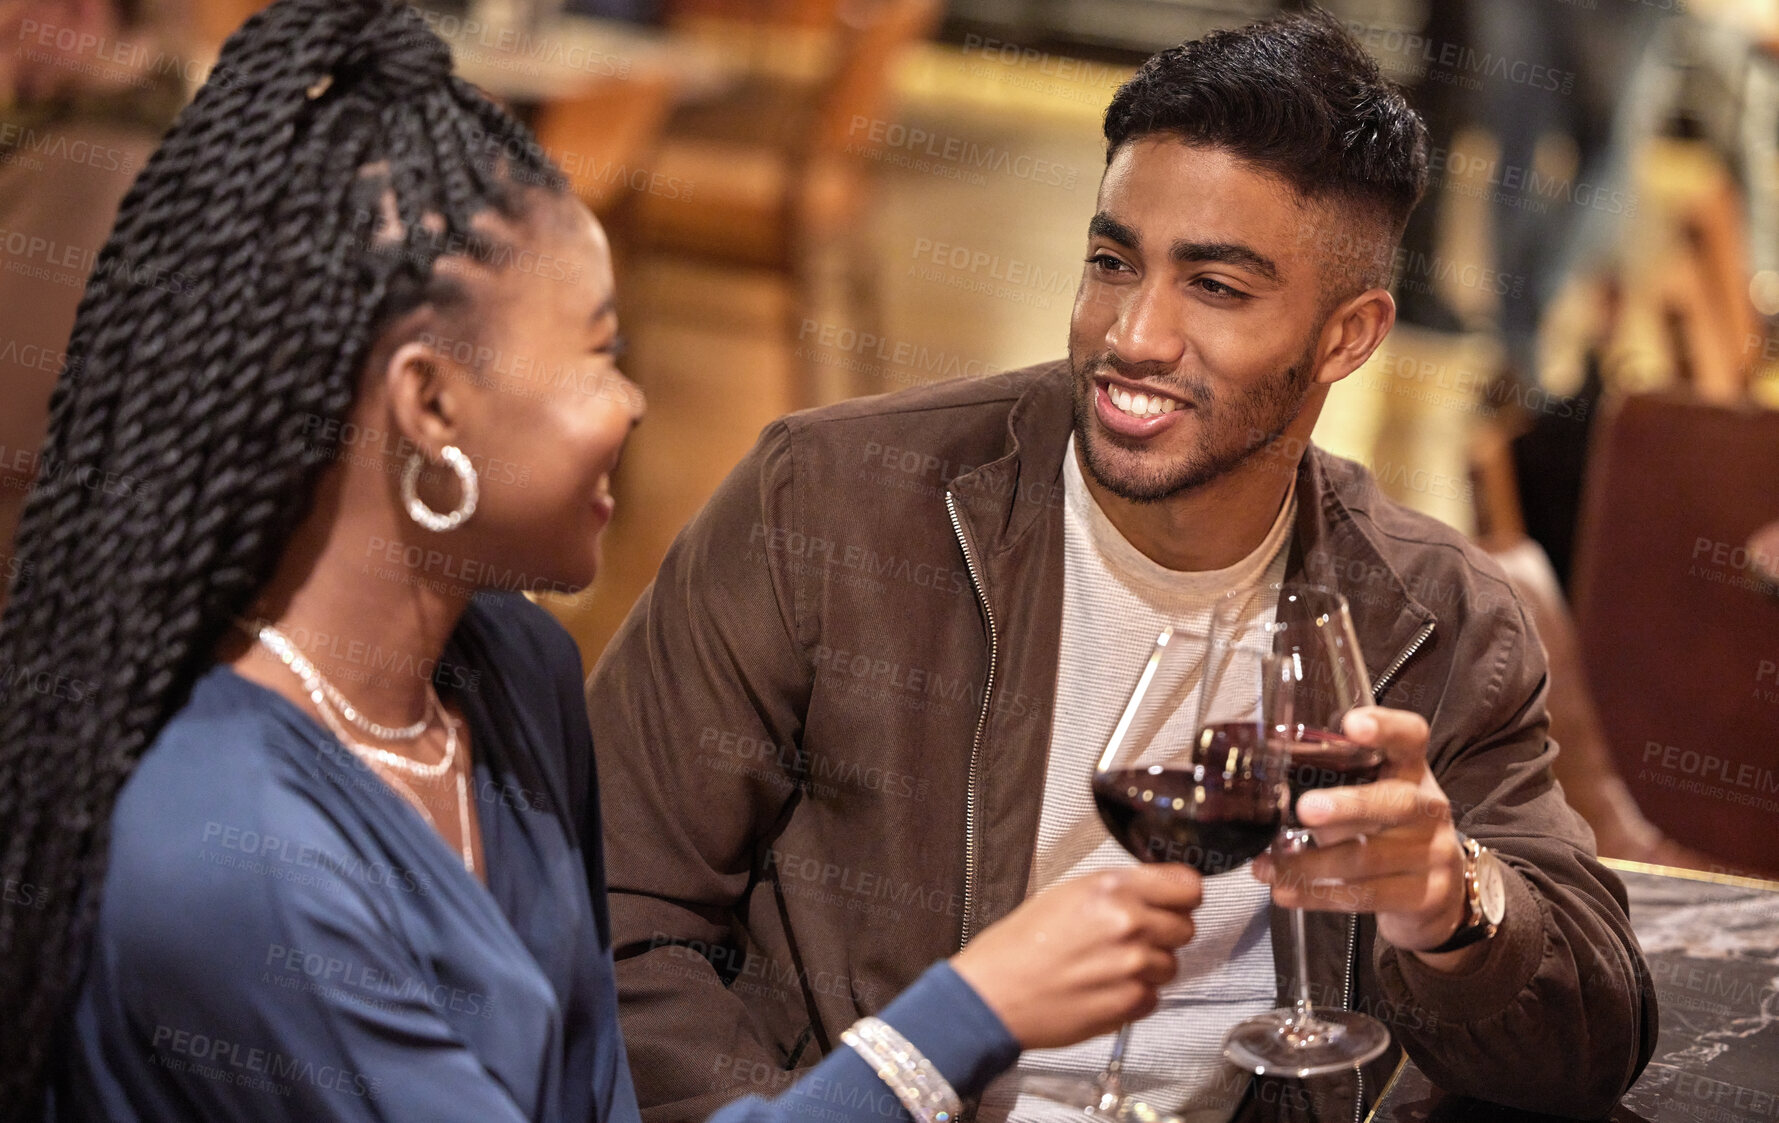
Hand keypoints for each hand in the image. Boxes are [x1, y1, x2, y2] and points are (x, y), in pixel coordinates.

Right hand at [950, 865, 1201, 1048]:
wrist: (994, 994)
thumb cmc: (1019, 945)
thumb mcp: (1066, 893)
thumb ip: (1116, 890)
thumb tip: (1153, 893)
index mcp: (1112, 888)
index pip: (1188, 886)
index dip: (1183, 895)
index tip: (1177, 901)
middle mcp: (1129, 923)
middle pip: (1185, 927)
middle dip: (1163, 932)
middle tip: (1130, 937)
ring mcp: (1133, 966)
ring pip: (1171, 964)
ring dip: (1148, 966)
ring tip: (1108, 966)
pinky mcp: (1130, 1003)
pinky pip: (1154, 996)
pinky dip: (1135, 995)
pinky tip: (1104, 988)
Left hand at [1250, 707, 1473, 963]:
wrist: (1436, 892)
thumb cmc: (1384, 828)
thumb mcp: (1367, 796)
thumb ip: (1329, 782)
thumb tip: (1259, 785)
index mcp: (1411, 770)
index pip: (1411, 736)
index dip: (1386, 727)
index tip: (1352, 724)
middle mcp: (1429, 807)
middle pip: (1395, 802)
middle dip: (1347, 806)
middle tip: (1305, 809)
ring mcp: (1434, 852)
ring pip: (1368, 857)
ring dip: (1308, 865)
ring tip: (1266, 867)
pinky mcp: (1426, 894)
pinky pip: (1366, 895)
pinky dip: (1318, 896)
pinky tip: (1285, 892)